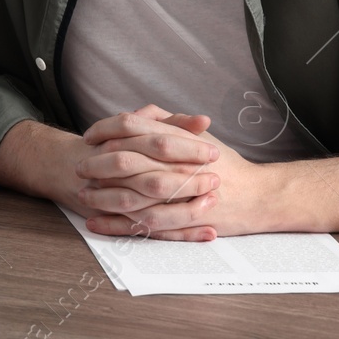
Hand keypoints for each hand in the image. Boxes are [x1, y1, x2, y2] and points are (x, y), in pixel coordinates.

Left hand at [79, 108, 260, 241]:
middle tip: (79, 167)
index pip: (133, 128)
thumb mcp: (199, 137)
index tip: (89, 137)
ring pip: (132, 195)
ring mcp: (181, 195)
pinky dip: (117, 224)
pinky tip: (96, 223)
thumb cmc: (226, 164)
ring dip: (102, 196)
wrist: (259, 196)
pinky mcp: (182, 222)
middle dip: (98, 165)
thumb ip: (169, 123)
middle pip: (127, 161)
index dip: (106, 130)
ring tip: (82, 195)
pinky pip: (143, 224)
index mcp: (180, 140)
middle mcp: (178, 165)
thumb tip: (140, 113)